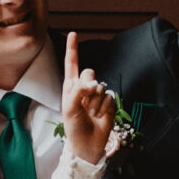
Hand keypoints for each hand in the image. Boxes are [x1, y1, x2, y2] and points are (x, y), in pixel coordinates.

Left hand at [61, 30, 117, 165]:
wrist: (87, 144)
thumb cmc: (74, 126)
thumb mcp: (69, 108)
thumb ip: (78, 92)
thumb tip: (92, 83)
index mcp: (71, 87)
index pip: (72, 64)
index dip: (73, 49)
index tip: (74, 33)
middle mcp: (84, 88)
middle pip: (89, 72)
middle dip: (87, 85)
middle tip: (84, 101)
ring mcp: (97, 95)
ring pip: (100, 86)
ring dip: (94, 102)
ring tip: (90, 113)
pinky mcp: (109, 102)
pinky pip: (109, 97)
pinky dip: (103, 107)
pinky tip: (100, 116)